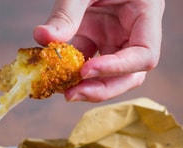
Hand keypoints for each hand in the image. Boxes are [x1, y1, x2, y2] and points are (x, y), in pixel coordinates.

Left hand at [34, 0, 164, 101]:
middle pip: (129, 76)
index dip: (117, 68)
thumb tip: (42, 37)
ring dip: (87, 87)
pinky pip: (87, 63)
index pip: (144, 55)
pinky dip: (72, 72)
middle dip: (101, 89)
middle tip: (71, 95)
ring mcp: (114, 39)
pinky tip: (56, 75)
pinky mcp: (96, 41)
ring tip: (62, 90)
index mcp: (145, 15)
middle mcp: (133, 33)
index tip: (86, 70)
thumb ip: (67, 12)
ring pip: (109, 76)